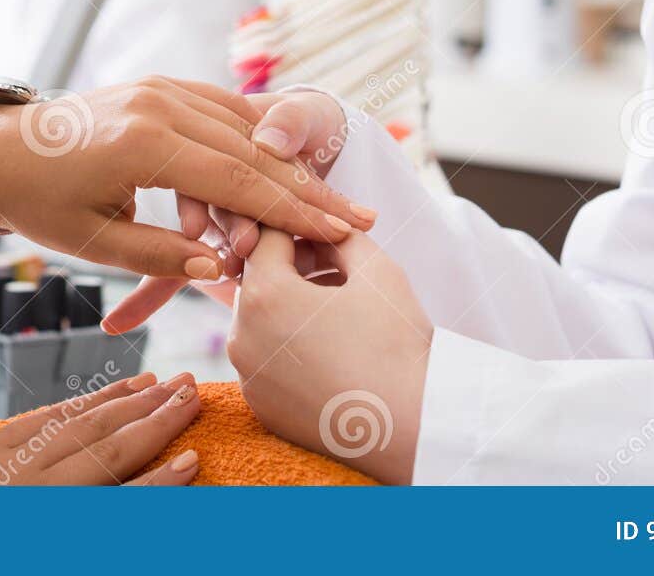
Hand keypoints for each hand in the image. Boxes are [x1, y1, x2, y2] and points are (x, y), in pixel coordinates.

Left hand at [0, 77, 373, 280]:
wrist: (0, 150)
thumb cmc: (42, 202)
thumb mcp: (93, 243)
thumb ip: (161, 257)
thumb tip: (221, 272)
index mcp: (144, 143)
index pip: (238, 179)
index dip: (294, 210)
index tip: (339, 232)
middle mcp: (160, 104)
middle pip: (255, 150)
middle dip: (310, 188)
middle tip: (360, 218)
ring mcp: (163, 88)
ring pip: (249, 126)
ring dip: (294, 164)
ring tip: (336, 198)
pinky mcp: (164, 86)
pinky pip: (227, 110)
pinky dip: (263, 140)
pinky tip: (294, 166)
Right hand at [0, 372, 202, 485]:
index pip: (62, 417)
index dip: (106, 399)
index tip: (143, 382)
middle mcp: (19, 465)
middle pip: (95, 426)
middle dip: (144, 404)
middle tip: (186, 383)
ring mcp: (40, 495)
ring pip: (113, 453)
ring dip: (159, 427)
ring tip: (193, 406)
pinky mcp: (55, 525)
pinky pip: (117, 505)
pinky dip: (157, 485)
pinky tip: (189, 465)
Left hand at [228, 229, 431, 485]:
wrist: (412, 427)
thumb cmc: (397, 345)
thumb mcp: (376, 271)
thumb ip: (340, 236)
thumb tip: (322, 227)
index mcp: (264, 295)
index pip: (267, 239)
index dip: (300, 228)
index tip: (328, 233)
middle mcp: (242, 336)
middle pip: (260, 280)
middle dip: (294, 267)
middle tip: (339, 268)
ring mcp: (248, 376)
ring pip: (261, 320)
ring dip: (291, 306)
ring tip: (339, 310)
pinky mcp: (260, 406)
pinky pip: (266, 359)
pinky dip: (289, 346)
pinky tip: (331, 348)